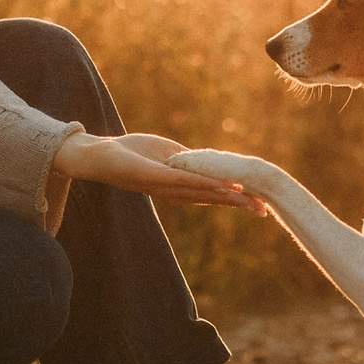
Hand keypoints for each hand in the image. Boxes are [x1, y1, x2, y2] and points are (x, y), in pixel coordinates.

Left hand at [53, 132, 264, 210]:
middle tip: (264, 210)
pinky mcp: (152, 176)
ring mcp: (163, 186)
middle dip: (238, 205)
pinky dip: (201, 183)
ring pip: (200, 192)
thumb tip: (207, 163)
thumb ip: (188, 160)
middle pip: (211, 199)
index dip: (236, 199)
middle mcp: (173, 191)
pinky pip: (181, 180)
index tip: (259, 204)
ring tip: (248, 201)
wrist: (100, 155)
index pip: (212, 194)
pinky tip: (218, 186)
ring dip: (225, 197)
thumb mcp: (167, 153)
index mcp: (178, 186)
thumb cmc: (131, 153)